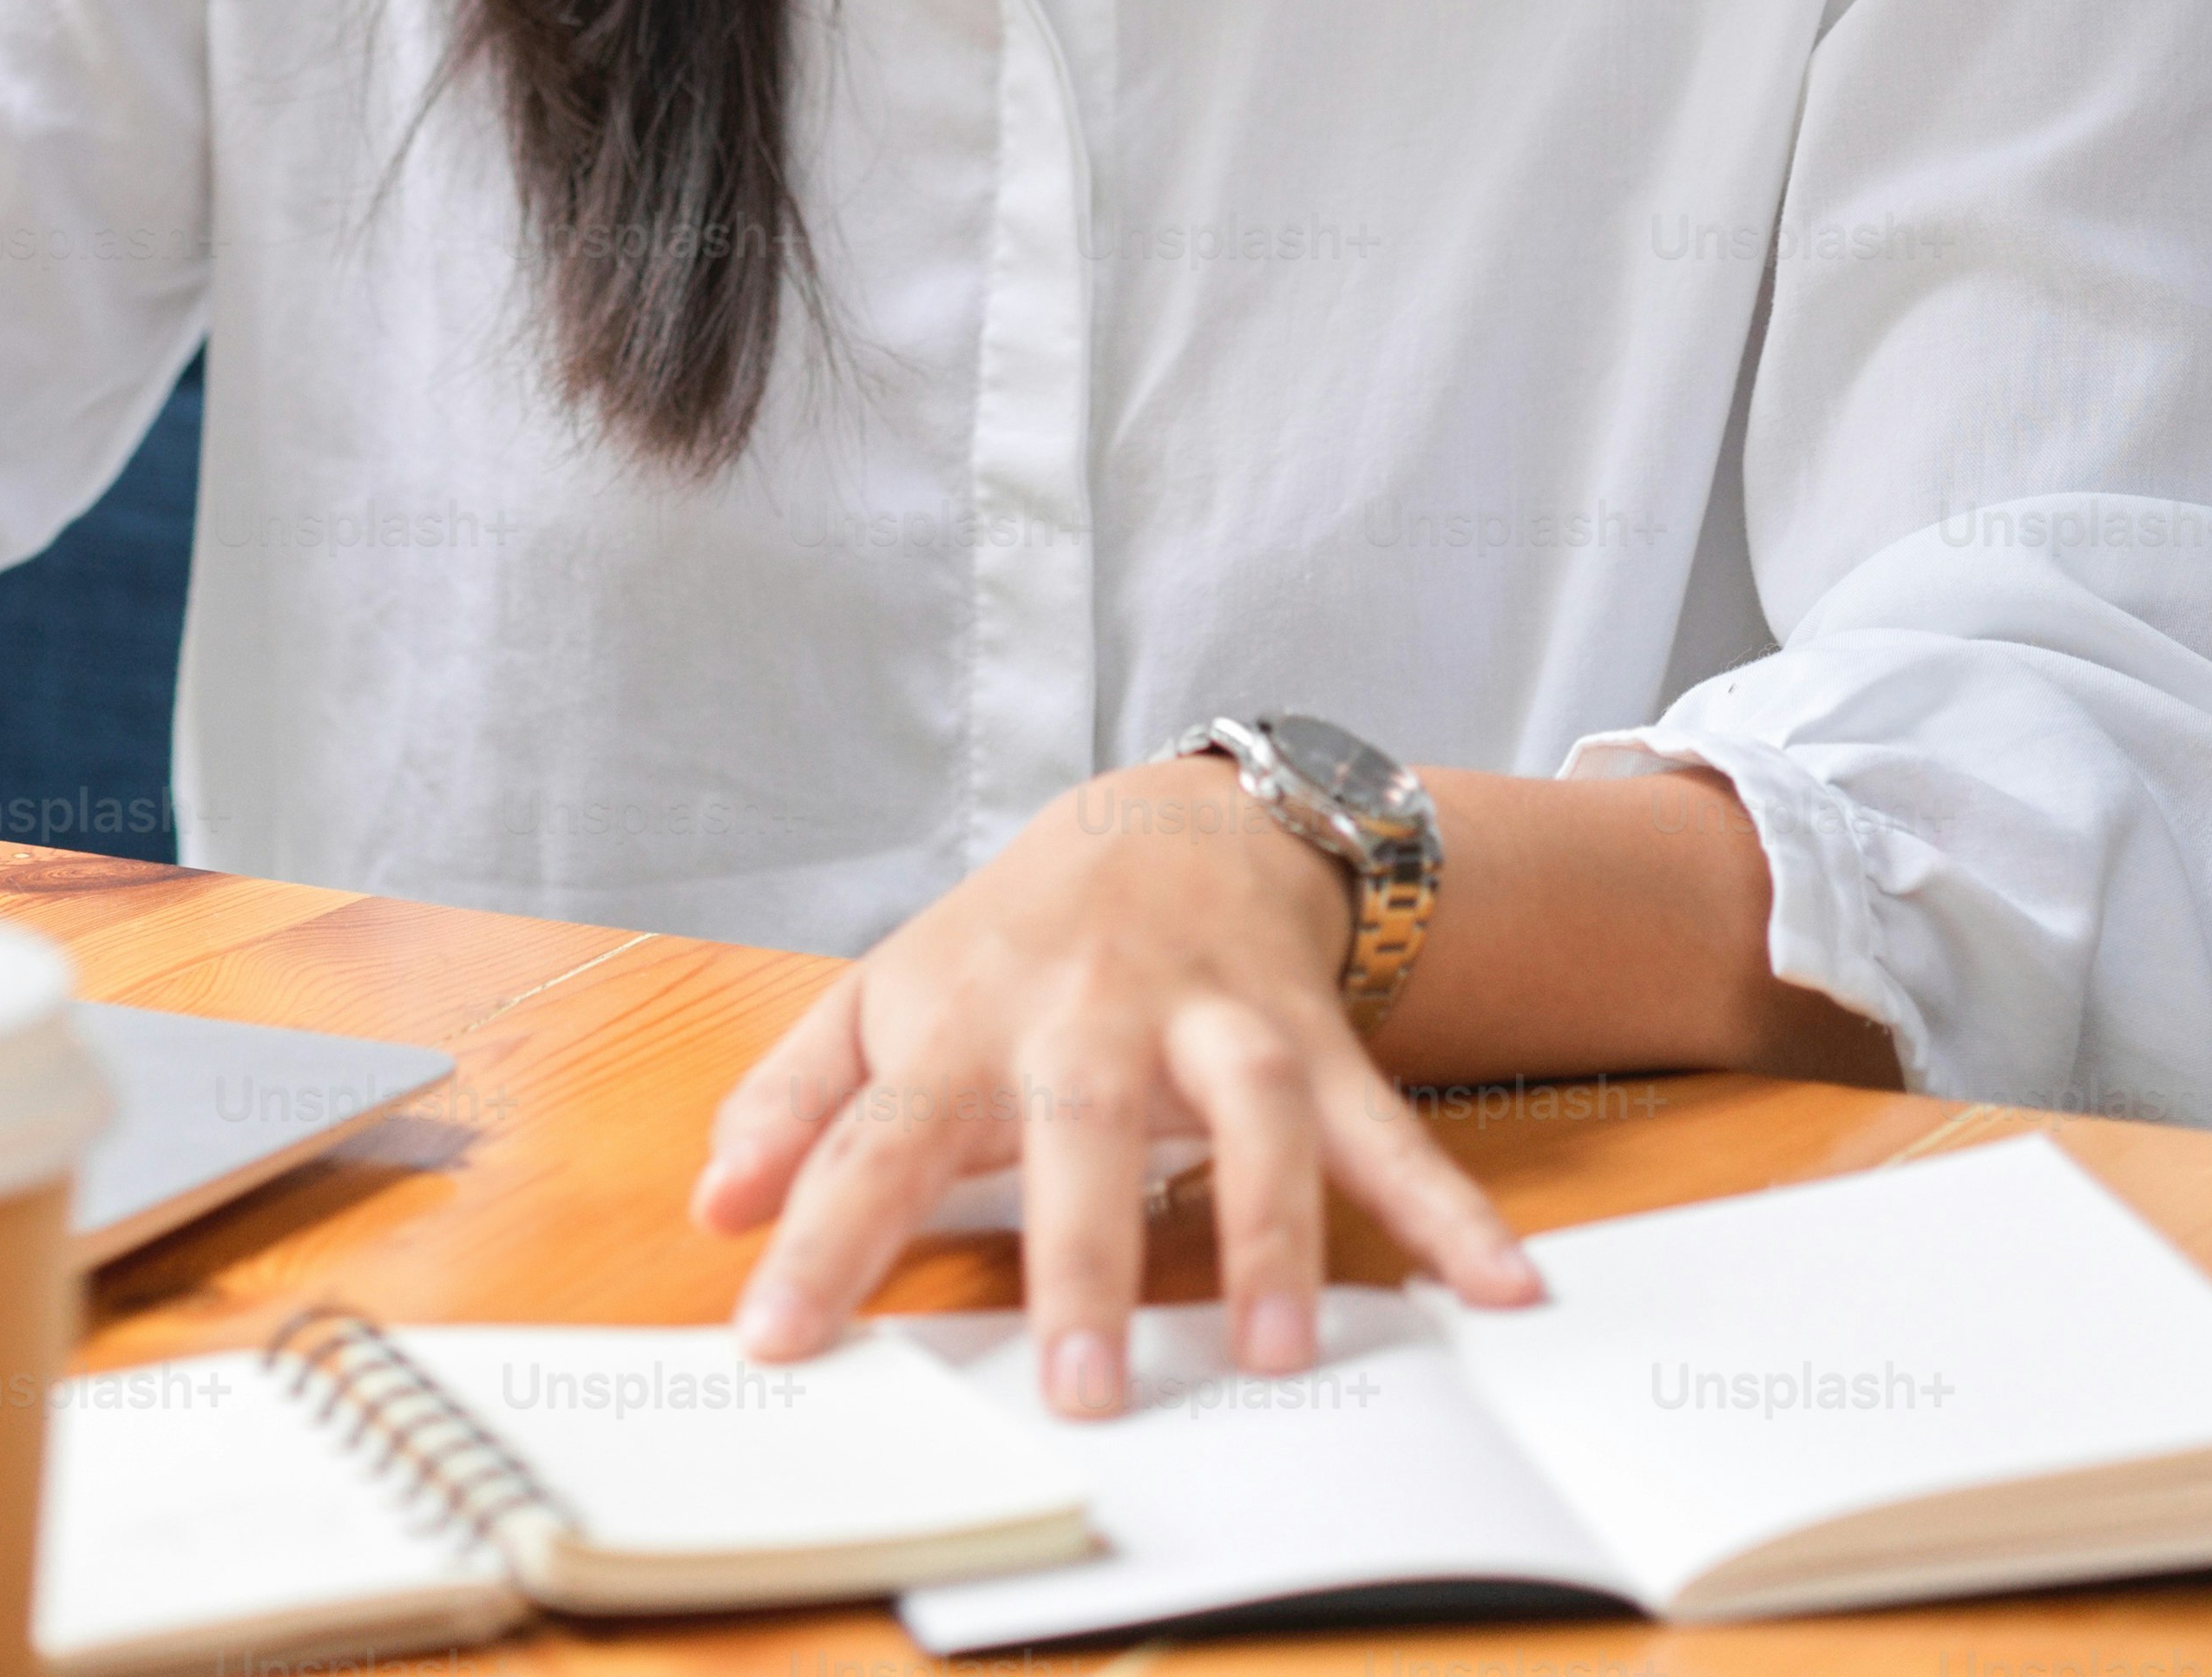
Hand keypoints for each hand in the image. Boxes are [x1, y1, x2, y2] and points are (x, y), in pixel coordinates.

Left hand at [687, 752, 1535, 1417]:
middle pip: (1083, 1129)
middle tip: (1082, 1390)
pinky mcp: (1312, 1037)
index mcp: (965, 1022)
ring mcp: (1213, 1021)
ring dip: (1270, 1232)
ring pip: (1253, 1115)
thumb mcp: (881, 1000)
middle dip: (1083, 1258)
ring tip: (1279, 1351)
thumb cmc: (1010, 942)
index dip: (820, 1236)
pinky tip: (1500, 1286)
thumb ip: (791, 1103)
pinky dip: (1450, 1204)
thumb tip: (712, 1208)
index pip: (876, 1137)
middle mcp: (1089, 1017)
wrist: (1171, 820)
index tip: (775, 1338)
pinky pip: (1386, 1125)